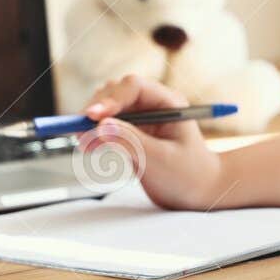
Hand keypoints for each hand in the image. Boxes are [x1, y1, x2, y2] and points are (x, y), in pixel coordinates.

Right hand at [79, 74, 228, 210]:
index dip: (110, 99)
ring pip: (107, 108)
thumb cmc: (189, 175)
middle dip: (96, 110)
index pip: (133, 87)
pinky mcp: (132, 133)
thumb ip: (131, 141)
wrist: (199, 192)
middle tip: (80, 133)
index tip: (93, 117)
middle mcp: (153, 105)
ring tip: (83, 144)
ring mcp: (141, 118)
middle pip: (115, 93)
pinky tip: (88, 147)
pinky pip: (106, 126)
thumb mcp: (160, 160)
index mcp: (168, 103)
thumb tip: (101, 125)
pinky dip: (95, 134)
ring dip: (91, 122)